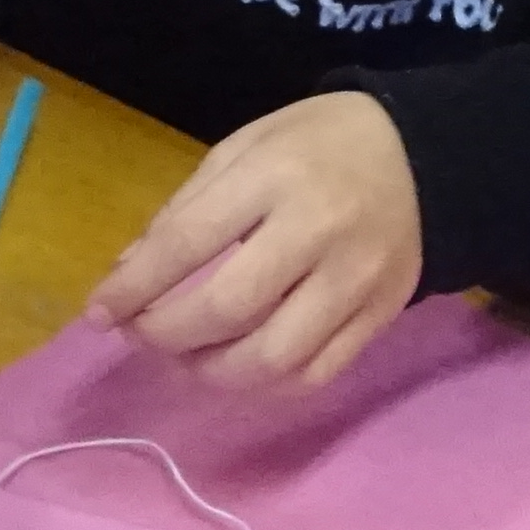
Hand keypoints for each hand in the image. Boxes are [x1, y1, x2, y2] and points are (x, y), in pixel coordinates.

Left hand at [86, 93, 420, 385]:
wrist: (429, 158)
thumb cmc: (323, 143)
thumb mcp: (247, 145)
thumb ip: (187, 207)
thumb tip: (130, 273)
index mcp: (276, 175)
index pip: (188, 242)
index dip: (134, 286)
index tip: (99, 311)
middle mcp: (318, 232)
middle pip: (226, 309)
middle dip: (165, 334)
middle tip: (141, 333)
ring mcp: (355, 283)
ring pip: (271, 359)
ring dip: (210, 371)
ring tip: (185, 357)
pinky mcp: (379, 318)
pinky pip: (314, 375)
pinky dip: (264, 385)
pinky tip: (237, 368)